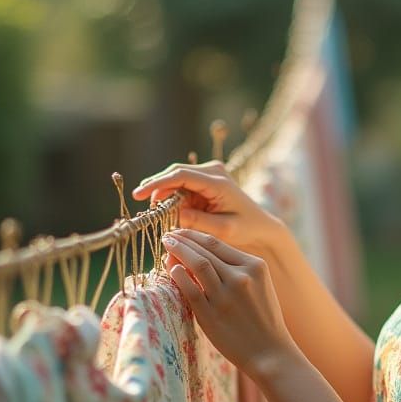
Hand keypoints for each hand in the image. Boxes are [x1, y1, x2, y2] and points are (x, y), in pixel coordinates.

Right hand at [132, 161, 284, 254]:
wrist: (260, 226)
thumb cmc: (246, 229)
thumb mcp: (223, 229)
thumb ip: (198, 221)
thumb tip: (172, 213)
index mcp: (218, 182)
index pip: (181, 176)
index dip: (157, 183)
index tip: (139, 194)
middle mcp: (213, 172)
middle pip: (175, 174)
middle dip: (157, 190)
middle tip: (144, 209)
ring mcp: (209, 174)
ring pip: (176, 180)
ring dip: (165, 196)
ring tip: (158, 215)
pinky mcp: (205, 181)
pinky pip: (182, 187)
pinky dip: (173, 199)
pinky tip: (169, 213)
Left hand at [161, 228, 296, 379]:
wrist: (269, 352)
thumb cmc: (263, 319)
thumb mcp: (259, 286)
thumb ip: (237, 269)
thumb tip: (202, 252)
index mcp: (255, 267)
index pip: (217, 243)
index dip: (195, 235)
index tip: (181, 233)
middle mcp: (241, 277)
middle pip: (204, 250)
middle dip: (183, 240)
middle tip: (168, 236)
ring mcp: (225, 296)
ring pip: (197, 264)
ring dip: (178, 252)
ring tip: (167, 247)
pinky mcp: (211, 314)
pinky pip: (190, 289)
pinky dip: (178, 276)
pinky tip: (172, 270)